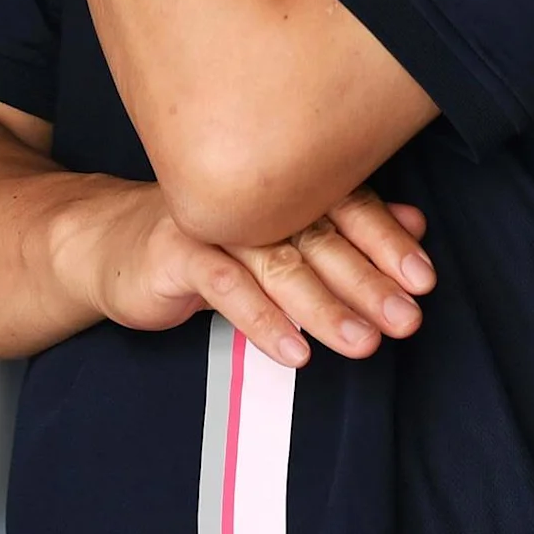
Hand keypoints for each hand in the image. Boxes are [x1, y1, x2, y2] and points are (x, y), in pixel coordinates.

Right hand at [48, 181, 433, 366]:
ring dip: (323, 306)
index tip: (423, 278)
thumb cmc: (203, 240)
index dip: (385, 240)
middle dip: (366, 281)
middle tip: (405, 317)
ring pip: (276, 262)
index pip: (342, 204)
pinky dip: (262, 319)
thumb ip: (344, 228)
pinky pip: (224, 286)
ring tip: (361, 342)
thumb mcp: (277, 234)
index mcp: (277, 183)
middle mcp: (248, 193)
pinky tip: (294, 350)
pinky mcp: (175, 250)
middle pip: (317, 236)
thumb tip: (416, 223)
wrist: (110, 242)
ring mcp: (212, 219)